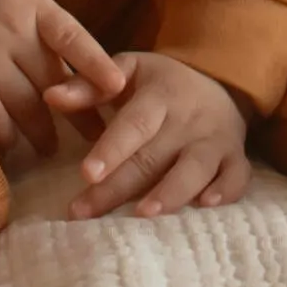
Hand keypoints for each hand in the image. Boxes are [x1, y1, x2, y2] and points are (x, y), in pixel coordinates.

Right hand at [0, 0, 126, 157]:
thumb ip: (46, 17)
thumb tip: (82, 59)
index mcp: (29, 3)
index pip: (71, 36)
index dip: (97, 64)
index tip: (118, 88)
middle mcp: (9, 30)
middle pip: (53, 82)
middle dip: (79, 114)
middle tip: (98, 137)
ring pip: (25, 106)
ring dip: (43, 133)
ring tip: (51, 147)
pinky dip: (6, 135)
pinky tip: (13, 144)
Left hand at [45, 50, 252, 222]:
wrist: (220, 79)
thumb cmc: (161, 82)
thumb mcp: (128, 71)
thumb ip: (88, 86)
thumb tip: (49, 96)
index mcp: (160, 94)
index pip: (134, 124)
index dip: (111, 148)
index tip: (85, 174)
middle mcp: (189, 118)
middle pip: (153, 156)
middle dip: (119, 187)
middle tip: (84, 212)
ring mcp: (216, 139)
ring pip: (195, 169)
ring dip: (171, 193)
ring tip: (143, 215)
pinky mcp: (236, 157)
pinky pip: (236, 178)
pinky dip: (224, 192)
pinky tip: (205, 208)